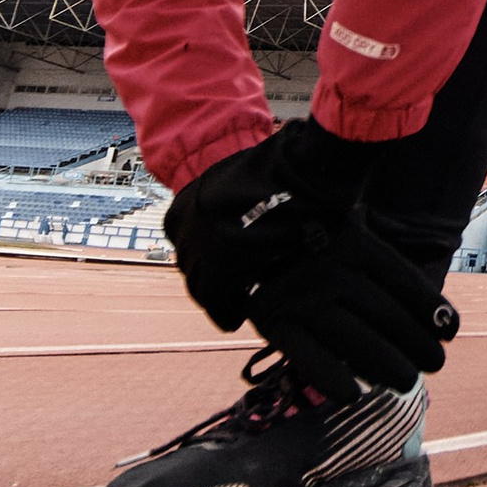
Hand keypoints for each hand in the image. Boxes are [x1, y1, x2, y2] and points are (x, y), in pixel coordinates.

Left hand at [164, 118, 373, 329]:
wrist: (304, 170)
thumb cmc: (281, 173)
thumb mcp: (235, 184)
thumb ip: (222, 210)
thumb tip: (228, 237)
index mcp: (183, 205)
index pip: (185, 247)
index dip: (206, 263)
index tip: (222, 273)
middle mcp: (185, 225)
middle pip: (190, 269)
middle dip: (210, 283)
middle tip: (232, 295)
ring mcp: (200, 244)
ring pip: (200, 287)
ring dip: (219, 299)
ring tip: (239, 307)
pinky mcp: (221, 265)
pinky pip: (216, 301)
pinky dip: (226, 312)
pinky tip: (239, 316)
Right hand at [248, 228, 452, 403]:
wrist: (259, 242)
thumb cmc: (325, 250)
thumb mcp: (360, 243)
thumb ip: (396, 277)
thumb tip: (444, 326)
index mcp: (357, 244)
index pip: (406, 284)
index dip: (434, 311)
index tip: (449, 333)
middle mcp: (330, 268)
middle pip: (387, 315)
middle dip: (418, 345)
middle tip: (435, 364)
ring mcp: (302, 297)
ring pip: (357, 341)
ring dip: (389, 367)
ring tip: (408, 382)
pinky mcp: (274, 323)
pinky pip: (310, 358)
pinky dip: (332, 379)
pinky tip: (353, 395)